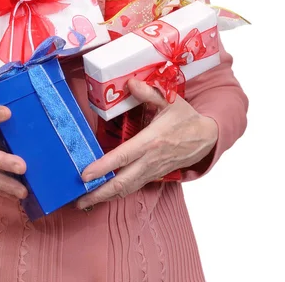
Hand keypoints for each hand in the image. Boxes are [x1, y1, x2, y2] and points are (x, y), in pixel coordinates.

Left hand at [76, 78, 217, 208]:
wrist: (206, 137)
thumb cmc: (185, 118)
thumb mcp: (170, 100)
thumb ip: (149, 92)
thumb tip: (130, 83)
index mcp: (151, 141)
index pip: (123, 156)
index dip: (103, 167)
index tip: (85, 174)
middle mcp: (150, 160)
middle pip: (122, 181)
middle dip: (99, 192)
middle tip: (78, 199)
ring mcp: (152, 170)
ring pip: (127, 188)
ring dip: (106, 196)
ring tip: (84, 201)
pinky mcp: (154, 174)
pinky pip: (133, 186)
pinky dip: (117, 192)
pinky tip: (104, 193)